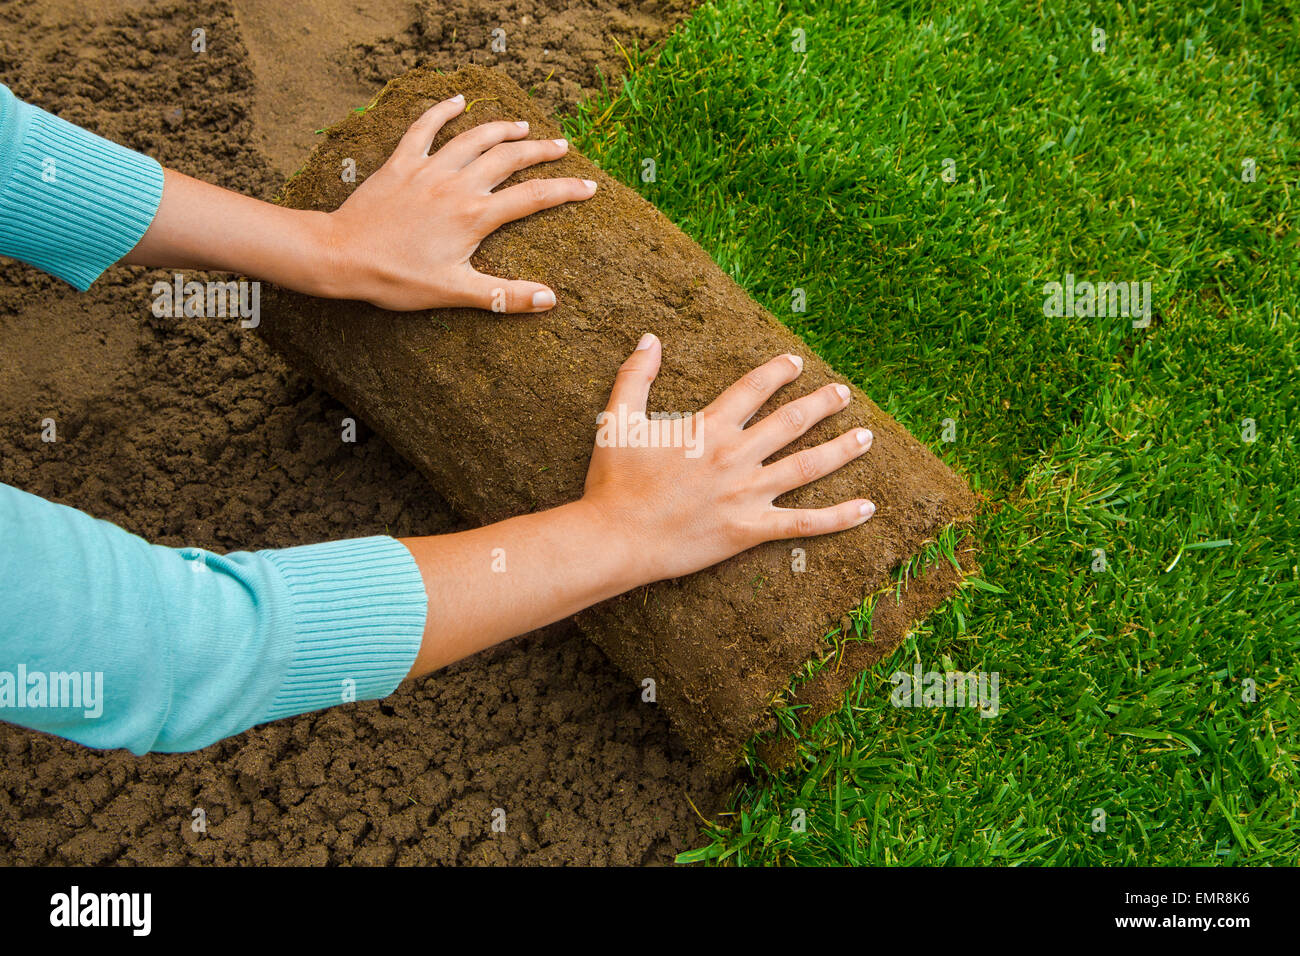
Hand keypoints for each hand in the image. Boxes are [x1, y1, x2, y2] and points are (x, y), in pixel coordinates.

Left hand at [323, 93, 596, 310]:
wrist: (342, 255)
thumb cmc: (397, 278)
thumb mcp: (456, 293)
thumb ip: (505, 295)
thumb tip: (549, 299)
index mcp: (474, 216)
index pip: (532, 198)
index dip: (565, 191)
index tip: (589, 187)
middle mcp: (457, 185)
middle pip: (508, 158)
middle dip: (539, 151)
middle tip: (561, 148)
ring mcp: (428, 170)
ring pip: (473, 138)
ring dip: (501, 128)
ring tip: (522, 125)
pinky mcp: (401, 163)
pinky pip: (424, 128)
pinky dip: (442, 110)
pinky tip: (457, 100)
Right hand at [582, 333, 875, 583]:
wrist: (615, 538)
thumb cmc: (614, 482)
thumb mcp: (617, 420)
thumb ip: (635, 376)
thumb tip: (650, 338)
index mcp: (709, 428)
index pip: (754, 388)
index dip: (777, 372)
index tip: (795, 363)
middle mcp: (736, 457)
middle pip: (792, 422)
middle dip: (822, 404)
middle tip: (843, 394)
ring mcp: (748, 495)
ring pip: (808, 467)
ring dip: (841, 450)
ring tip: (866, 437)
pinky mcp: (750, 530)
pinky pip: (804, 523)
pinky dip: (839, 517)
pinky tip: (867, 508)